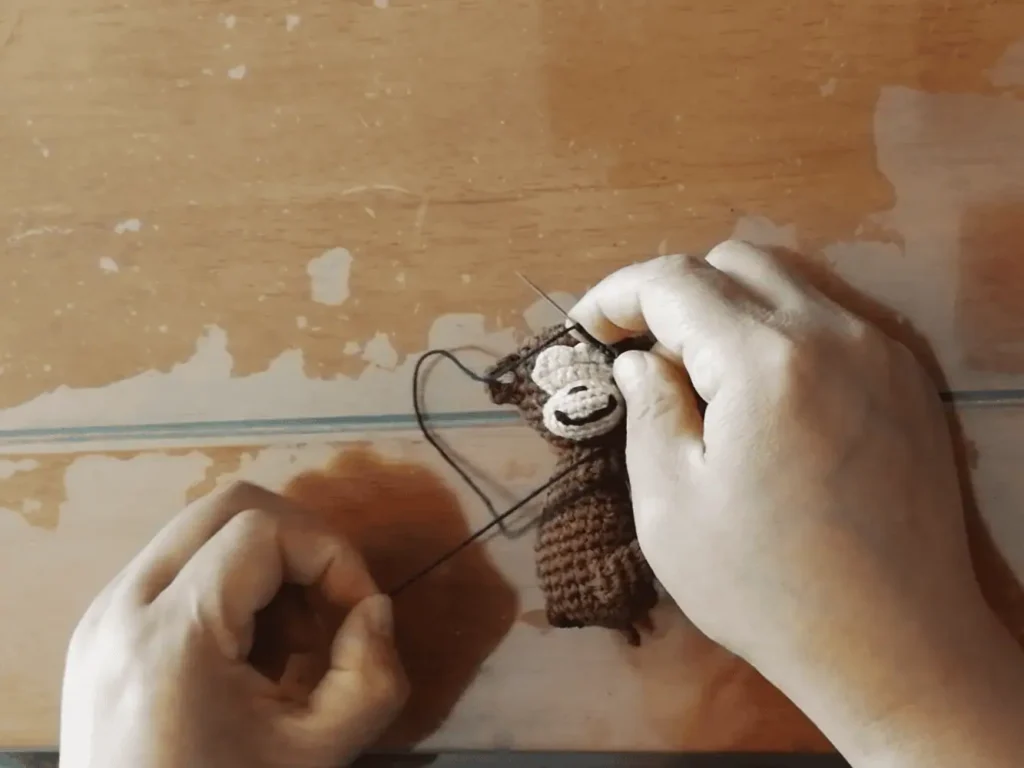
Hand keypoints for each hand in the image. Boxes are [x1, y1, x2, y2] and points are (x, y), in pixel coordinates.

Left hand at [59, 481, 407, 767]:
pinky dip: (229, 583)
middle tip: (331, 605)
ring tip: (288, 641)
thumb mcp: (319, 756)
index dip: (332, 554)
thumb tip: (373, 609)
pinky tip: (246, 651)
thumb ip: (372, 677)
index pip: (265, 529)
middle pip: (228, 506)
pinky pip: (176, 566)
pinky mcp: (99, 629)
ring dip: (266, 563)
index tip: (359, 611)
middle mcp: (123, 607)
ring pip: (201, 529)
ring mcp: (102, 615)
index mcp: (173, 637)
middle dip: (301, 541)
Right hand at [570, 243, 1023, 764]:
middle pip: (733, 262)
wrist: (895, 647)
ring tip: (695, 370)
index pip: (673, 282)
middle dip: (670, 292)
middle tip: (636, 349)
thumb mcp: (671, 506)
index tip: (584, 332)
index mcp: (765, 362)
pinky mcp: (907, 380)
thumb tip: (640, 359)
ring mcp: (881, 352)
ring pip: (787, 280)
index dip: (614, 296)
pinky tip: (759, 390)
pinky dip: (777, 327)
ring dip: (726, 303)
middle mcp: (833, 334)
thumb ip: (649, 410)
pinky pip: (830, 317)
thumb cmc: (766, 588)